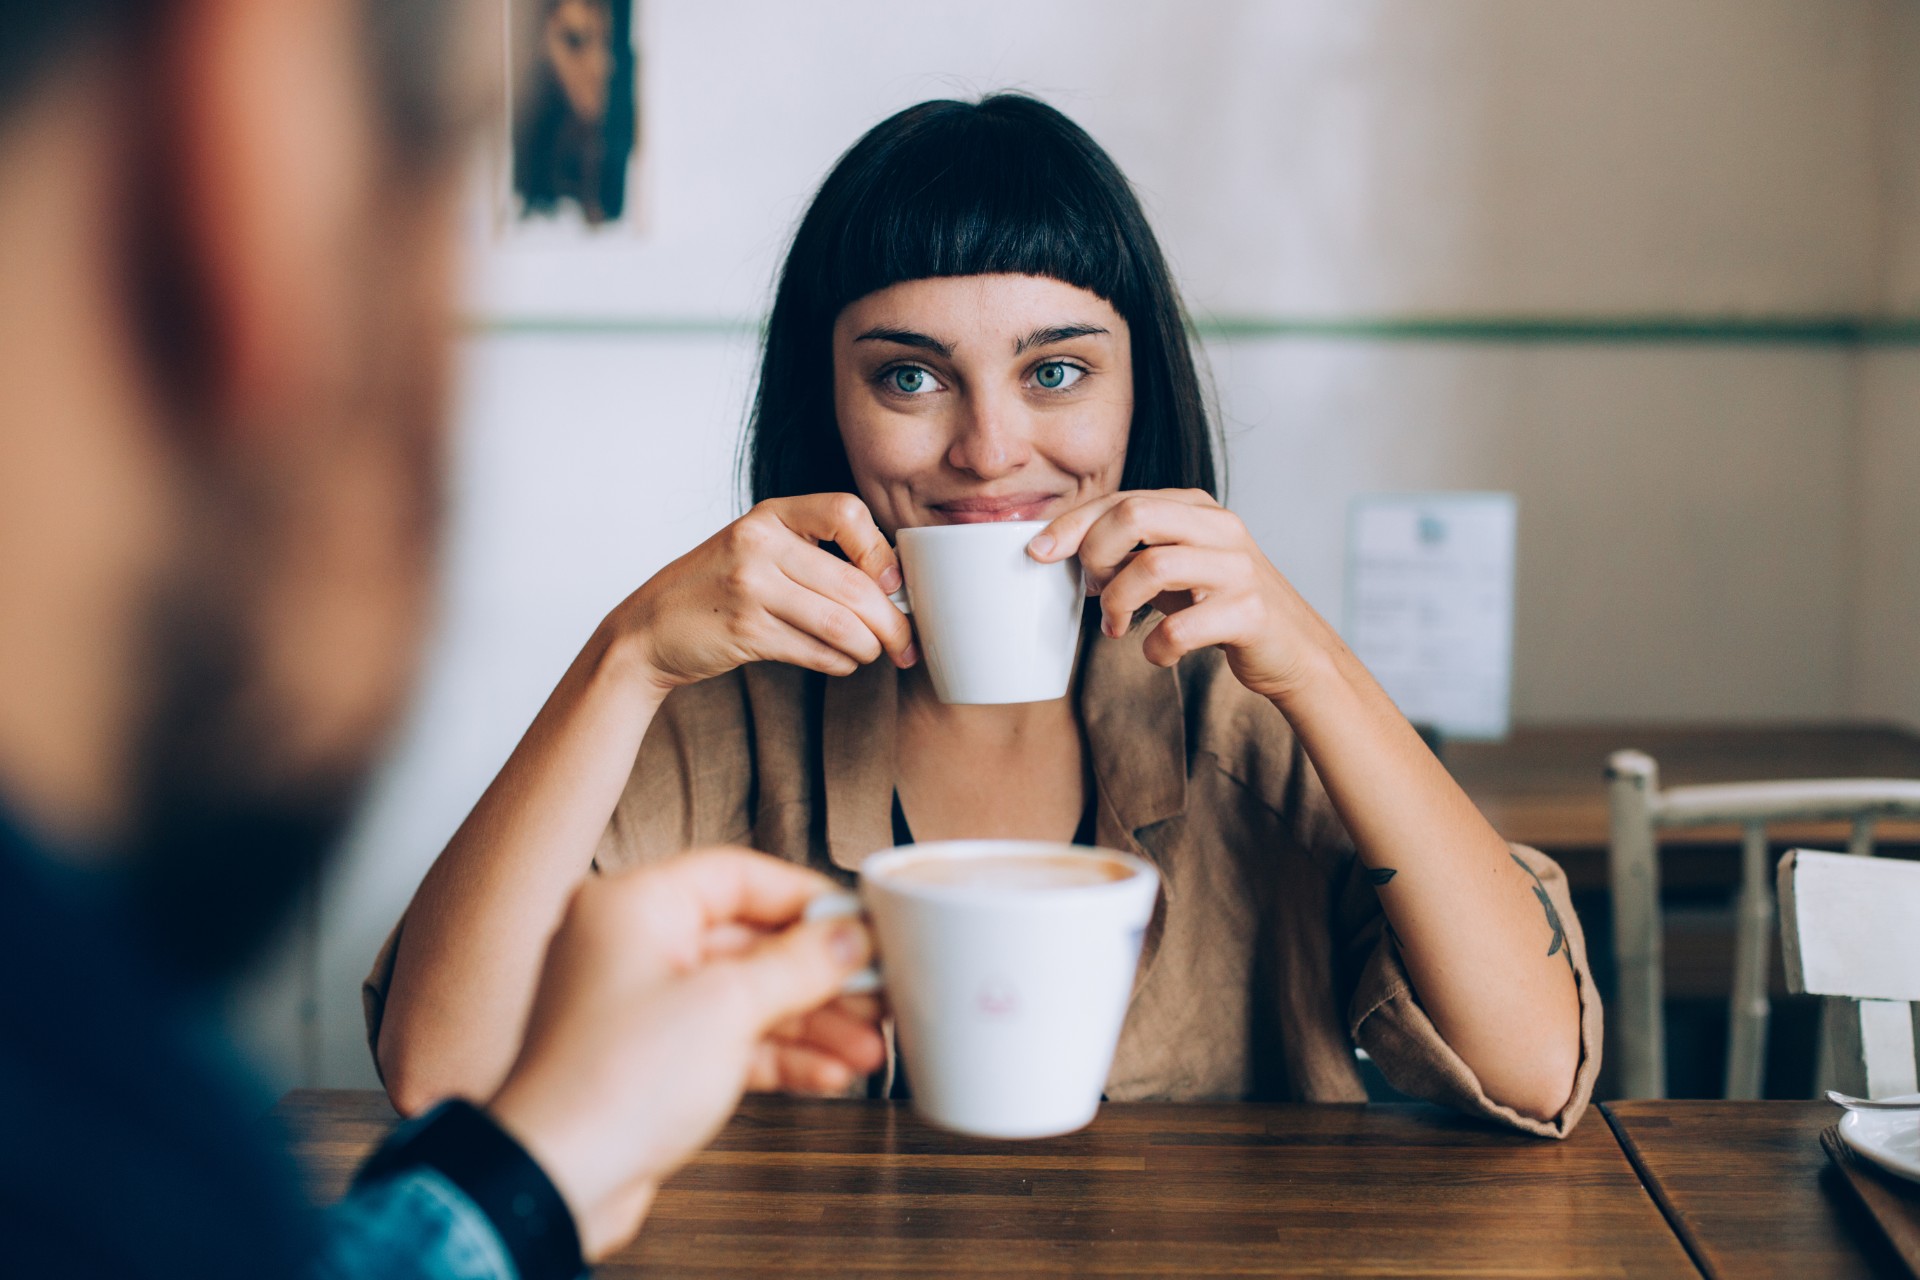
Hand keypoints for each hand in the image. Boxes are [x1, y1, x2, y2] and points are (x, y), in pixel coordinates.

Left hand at [486, 850, 883, 1259]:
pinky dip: (776, 1055)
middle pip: (747, 941)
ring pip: (743, 996)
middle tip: (876, 991)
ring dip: (809, 1022)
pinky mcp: (648, 1060)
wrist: (556, 1180)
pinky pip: (726, 1040)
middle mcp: (630, 945)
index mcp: (633, 905)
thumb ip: (799, 964)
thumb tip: (849, 936)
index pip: (737, 875)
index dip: (806, 899)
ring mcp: (638, 1005)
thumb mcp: (727, 1007)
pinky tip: (828, 1073)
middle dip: (819, 975)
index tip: (860, 922)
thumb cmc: (611, 1083)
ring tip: (867, 1046)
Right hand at [615, 493, 916, 693]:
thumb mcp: (757, 548)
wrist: (650, 627)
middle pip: (853, 584)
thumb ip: (813, 554)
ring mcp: (750, 587)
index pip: (846, 512)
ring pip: (840, 623)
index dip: (881, 550)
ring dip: (869, 647)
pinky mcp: (745, 631)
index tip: (893, 583)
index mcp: (771, 515)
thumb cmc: (717, 588)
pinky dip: (840, 662)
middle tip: (905, 642)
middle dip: (891, 621)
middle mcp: (759, 543)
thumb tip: (892, 586)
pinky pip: (815, 651)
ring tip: (873, 654)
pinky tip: (842, 662)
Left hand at [1028, 489, 1340, 703]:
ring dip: (1117, 604)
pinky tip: (1158, 653)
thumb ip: (1131, 548)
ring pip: (1152, 566)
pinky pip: (1180, 628)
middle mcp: (1220, 528)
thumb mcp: (1176, 565)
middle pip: (1134, 515)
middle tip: (1091, 591)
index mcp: (1197, 508)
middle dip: (1095, 555)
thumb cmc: (1220, 605)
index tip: (1038, 552)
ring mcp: (1238, 568)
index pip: (1122, 499)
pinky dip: (1155, 648)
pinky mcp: (1250, 613)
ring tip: (1115, 627)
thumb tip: (1058, 547)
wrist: (1292, 649)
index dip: (1072, 524)